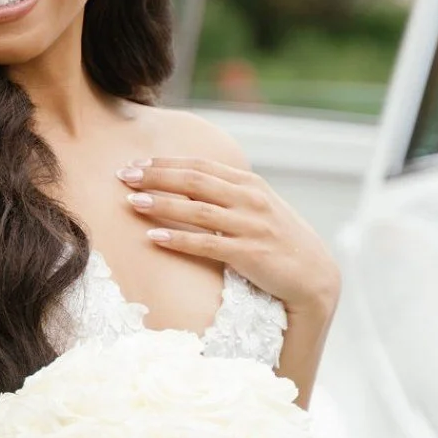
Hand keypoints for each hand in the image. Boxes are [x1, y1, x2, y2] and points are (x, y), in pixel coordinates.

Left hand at [116, 156, 340, 314]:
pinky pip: (206, 244)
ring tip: (132, 201)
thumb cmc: (280, 240)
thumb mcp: (258, 207)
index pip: (199, 165)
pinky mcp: (248, 254)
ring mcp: (250, 225)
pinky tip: (153, 236)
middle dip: (155, 176)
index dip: (165, 163)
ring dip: (161, 204)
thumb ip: (229, 193)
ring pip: (196, 209)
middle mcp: (250, 199)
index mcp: (249, 183)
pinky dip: (178, 239)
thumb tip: (188, 183)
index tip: (135, 163)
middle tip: (124, 176)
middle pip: (193, 181)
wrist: (314, 275)